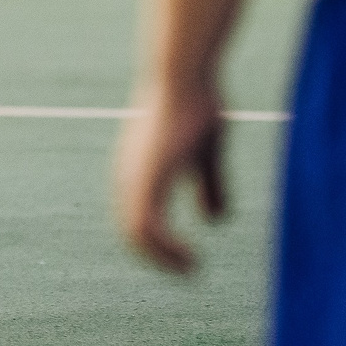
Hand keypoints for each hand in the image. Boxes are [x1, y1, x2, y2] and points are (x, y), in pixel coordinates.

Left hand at [113, 76, 227, 273]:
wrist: (182, 74)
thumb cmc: (194, 102)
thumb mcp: (206, 152)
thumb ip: (209, 185)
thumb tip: (216, 220)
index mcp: (141, 170)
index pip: (137, 217)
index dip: (158, 242)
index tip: (186, 258)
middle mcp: (129, 176)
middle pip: (132, 231)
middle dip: (159, 256)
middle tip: (187, 271)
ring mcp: (134, 177)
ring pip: (135, 234)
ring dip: (162, 258)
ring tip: (190, 270)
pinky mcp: (145, 178)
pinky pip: (146, 228)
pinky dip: (165, 249)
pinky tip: (191, 258)